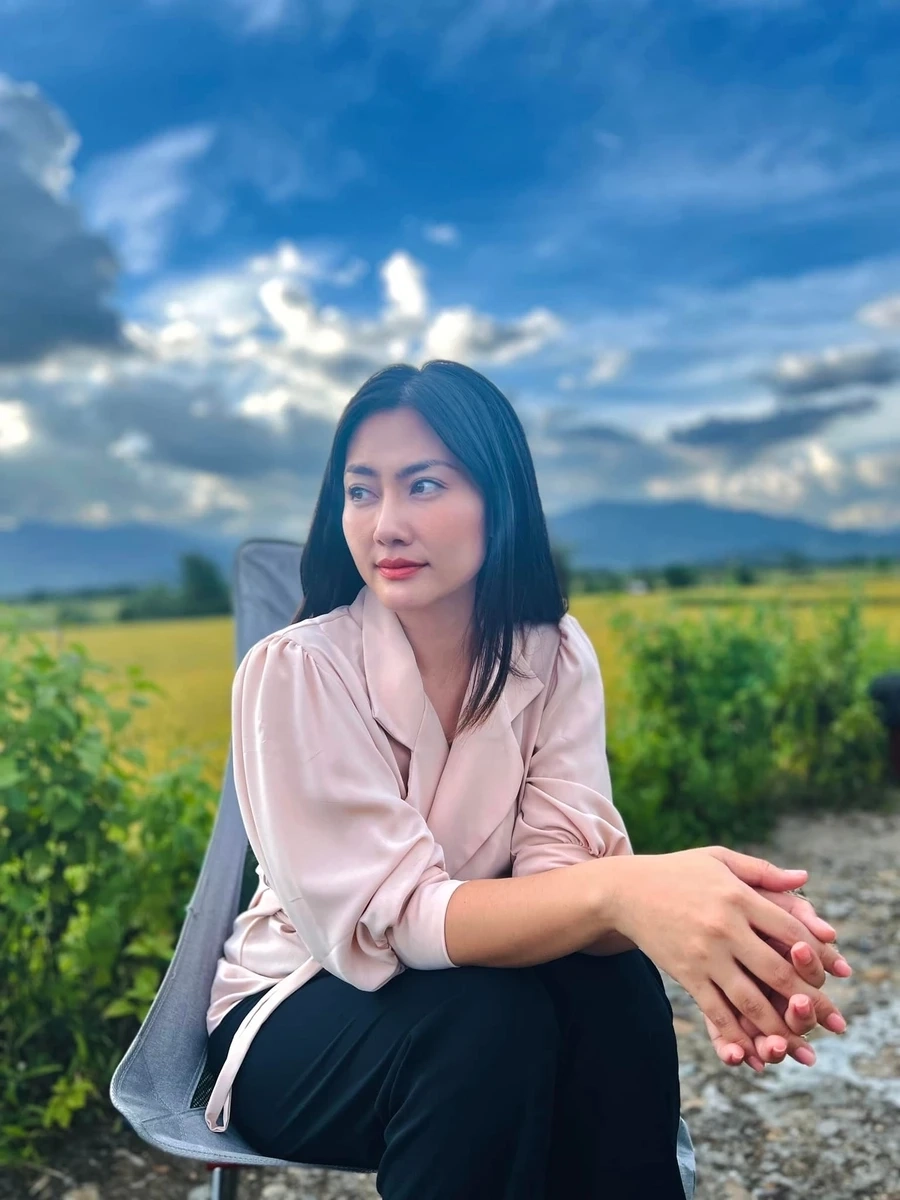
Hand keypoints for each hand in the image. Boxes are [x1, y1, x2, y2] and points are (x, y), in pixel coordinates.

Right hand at [610, 846, 849, 1067]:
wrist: (624, 890)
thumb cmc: (677, 872)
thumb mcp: (719, 859)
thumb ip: (764, 871)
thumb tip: (804, 878)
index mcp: (738, 897)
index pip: (791, 930)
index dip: (817, 955)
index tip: (833, 972)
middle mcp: (725, 927)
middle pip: (777, 970)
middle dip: (806, 999)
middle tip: (826, 1019)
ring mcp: (704, 954)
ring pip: (750, 1000)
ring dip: (778, 1027)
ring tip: (796, 1042)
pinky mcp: (685, 974)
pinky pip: (716, 1011)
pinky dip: (737, 1034)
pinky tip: (752, 1048)